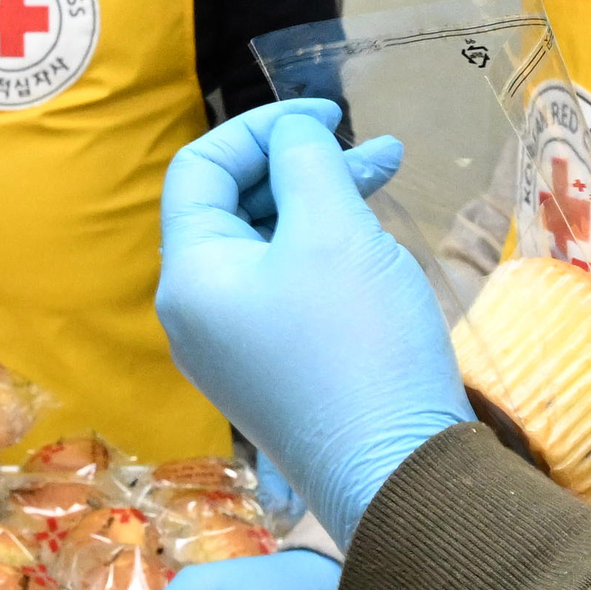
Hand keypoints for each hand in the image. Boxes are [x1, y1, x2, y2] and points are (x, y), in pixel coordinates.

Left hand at [155, 100, 451, 537]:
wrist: (399, 474)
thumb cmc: (360, 345)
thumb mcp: (332, 230)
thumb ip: (303, 161)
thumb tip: (292, 134)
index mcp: (191, 276)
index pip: (199, 169)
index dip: (261, 128)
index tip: (328, 115)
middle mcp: (197, 314)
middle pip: (233, 207)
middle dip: (302, 165)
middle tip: (376, 149)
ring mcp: (234, 350)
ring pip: (268, 247)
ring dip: (322, 203)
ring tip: (390, 177)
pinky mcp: (275, 374)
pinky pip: (287, 291)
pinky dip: (326, 252)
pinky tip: (375, 241)